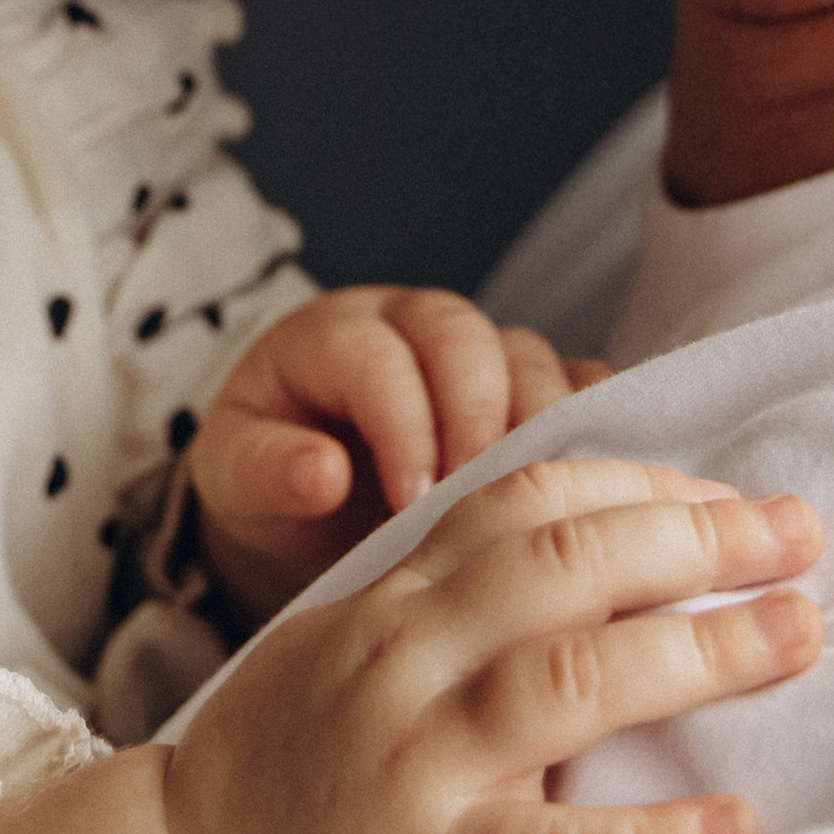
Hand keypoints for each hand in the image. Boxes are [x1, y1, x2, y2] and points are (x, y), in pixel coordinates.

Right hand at [0, 455, 822, 833]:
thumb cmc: (283, 761)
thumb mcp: (351, 643)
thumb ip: (455, 597)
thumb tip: (611, 560)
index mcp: (392, 598)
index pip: (526, 498)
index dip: (645, 483)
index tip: (738, 493)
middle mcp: (403, 659)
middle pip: (566, 564)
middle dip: (701, 537)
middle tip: (807, 536)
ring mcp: (410, 761)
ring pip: (567, 678)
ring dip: (701, 648)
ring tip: (804, 635)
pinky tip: (737, 831)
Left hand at [188, 288, 591, 616]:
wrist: (307, 499)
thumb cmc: (270, 479)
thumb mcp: (237, 479)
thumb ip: (267, 470)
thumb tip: (323, 472)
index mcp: (332, 333)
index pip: (378, 357)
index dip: (403, 426)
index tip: (411, 506)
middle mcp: (411, 325)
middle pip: (463, 338)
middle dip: (478, 421)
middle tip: (481, 505)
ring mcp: (479, 353)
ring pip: (529, 358)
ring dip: (541, 433)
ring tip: (536, 509)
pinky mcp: (531, 391)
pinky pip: (581, 388)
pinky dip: (595, 433)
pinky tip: (594, 496)